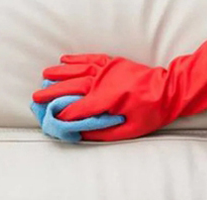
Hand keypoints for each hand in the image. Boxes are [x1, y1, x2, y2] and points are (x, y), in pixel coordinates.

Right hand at [32, 34, 206, 141]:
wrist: (171, 90)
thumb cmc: (151, 113)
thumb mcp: (129, 131)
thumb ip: (103, 133)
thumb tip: (81, 134)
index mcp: (106, 99)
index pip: (78, 108)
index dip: (63, 115)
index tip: (51, 120)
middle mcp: (103, 81)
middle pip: (71, 87)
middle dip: (52, 93)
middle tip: (36, 97)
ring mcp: (107, 69)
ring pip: (77, 70)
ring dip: (60, 73)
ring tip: (44, 76)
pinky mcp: (112, 62)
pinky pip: (90, 58)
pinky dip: (76, 59)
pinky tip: (64, 60)